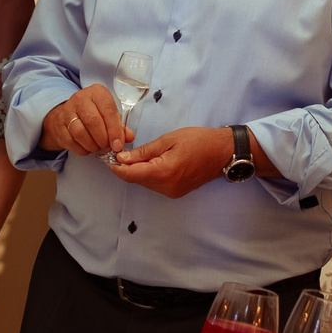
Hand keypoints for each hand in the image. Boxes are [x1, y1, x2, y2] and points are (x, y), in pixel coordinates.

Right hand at [41, 85, 130, 156]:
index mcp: (96, 93)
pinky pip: (71, 141)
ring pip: (80, 132)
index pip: (108, 109)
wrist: (67, 115)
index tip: (118, 144)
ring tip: (98, 148)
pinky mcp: (59, 125)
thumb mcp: (109, 115)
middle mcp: (80, 99)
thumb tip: (128, 137)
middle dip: (103, 139)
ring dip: (92, 145)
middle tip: (108, 147)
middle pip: (93, 121)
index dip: (114, 130)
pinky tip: (88, 148)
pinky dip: (82, 149)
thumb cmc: (94, 113)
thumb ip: (120, 126)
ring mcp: (67, 111)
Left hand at [107, 126, 233, 198]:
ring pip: (145, 183)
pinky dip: (148, 174)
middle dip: (126, 167)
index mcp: (164, 172)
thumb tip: (122, 158)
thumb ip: (144, 151)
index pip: (131, 174)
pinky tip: (152, 162)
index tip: (109, 157)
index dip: (116, 167)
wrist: (223, 153)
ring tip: (138, 155)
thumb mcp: (169, 139)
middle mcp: (166, 187)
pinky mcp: (175, 193)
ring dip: (137, 171)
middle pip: (136, 179)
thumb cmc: (198, 140)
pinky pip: (155, 184)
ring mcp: (171, 192)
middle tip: (121, 151)